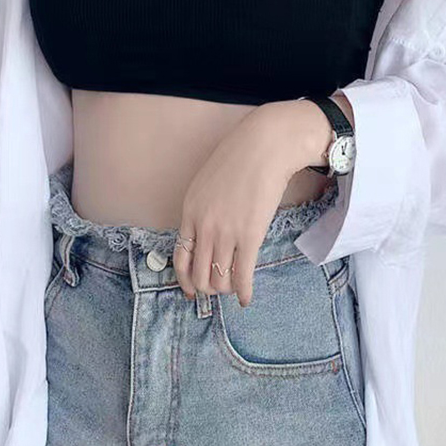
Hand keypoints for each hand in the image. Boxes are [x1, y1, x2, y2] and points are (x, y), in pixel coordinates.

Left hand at [171, 97, 348, 306]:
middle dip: (208, 288)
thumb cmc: (238, 160)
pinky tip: (246, 299)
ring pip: (219, 279)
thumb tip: (204, 234)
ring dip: (226, 290)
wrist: (264, 146)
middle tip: (218, 290)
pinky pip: (242, 274)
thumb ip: (202, 209)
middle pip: (199, 274)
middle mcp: (203, 226)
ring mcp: (225, 232)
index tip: (192, 291)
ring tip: (234, 289)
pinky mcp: (250, 235)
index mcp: (190, 211)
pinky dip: (244, 292)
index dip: (185, 280)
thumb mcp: (206, 183)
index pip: (180, 258)